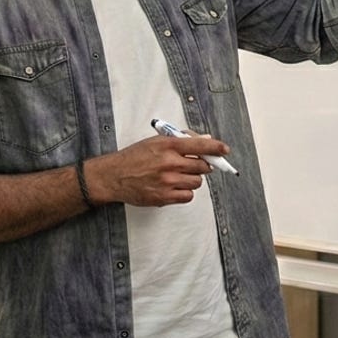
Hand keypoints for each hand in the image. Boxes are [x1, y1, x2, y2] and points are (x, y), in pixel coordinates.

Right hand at [90, 134, 227, 206]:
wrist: (113, 176)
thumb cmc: (134, 157)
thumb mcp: (155, 141)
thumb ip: (180, 141)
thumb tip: (204, 140)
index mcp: (168, 145)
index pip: (199, 145)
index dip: (215, 148)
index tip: (224, 150)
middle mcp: (170, 163)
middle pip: (202, 166)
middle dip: (202, 166)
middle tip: (193, 165)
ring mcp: (167, 181)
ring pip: (197, 182)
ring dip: (193, 179)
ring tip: (179, 176)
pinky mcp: (164, 197)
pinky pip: (188, 196)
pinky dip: (185, 192)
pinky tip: (174, 187)